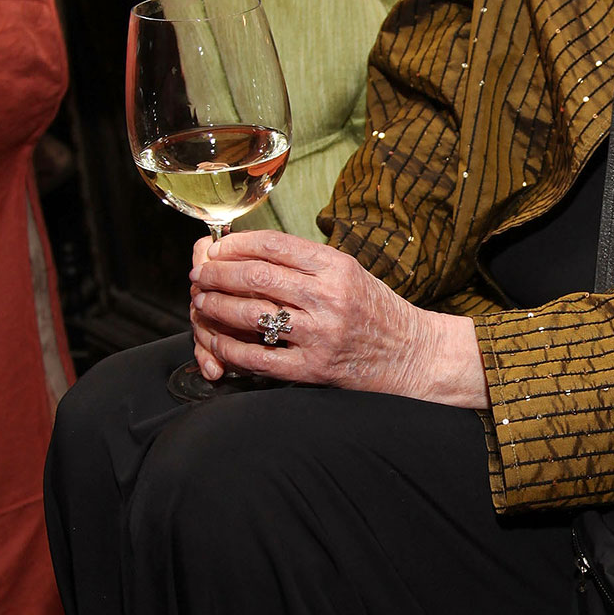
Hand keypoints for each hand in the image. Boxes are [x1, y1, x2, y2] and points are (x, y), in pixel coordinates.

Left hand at [188, 229, 487, 405]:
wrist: (414, 357)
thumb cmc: (378, 313)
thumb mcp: (351, 274)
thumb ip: (307, 264)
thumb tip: (250, 254)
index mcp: (337, 267)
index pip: (273, 245)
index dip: (235, 245)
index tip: (216, 248)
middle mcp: (328, 297)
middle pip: (255, 276)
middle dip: (217, 273)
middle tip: (199, 275)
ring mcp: (320, 335)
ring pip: (250, 313)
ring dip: (216, 306)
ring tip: (201, 302)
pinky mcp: (313, 369)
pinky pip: (258, 357)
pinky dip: (229, 347)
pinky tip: (215, 340)